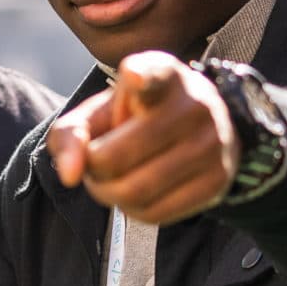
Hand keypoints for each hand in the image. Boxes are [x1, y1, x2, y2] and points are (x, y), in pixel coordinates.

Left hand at [47, 51, 238, 225]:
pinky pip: (156, 212)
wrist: (201, 128)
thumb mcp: (101, 112)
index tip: (132, 76)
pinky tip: (133, 193)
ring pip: (136, 190)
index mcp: (164, 75)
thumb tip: (69, 176)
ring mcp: (211, 144)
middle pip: (117, 157)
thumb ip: (70, 135)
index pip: (154, 73)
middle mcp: (194, 106)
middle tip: (94, 165)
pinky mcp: (217, 180)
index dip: (141, 76)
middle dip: (93, 169)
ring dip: (107, 193)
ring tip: (109, 180)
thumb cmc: (138, 117)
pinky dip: (131, 210)